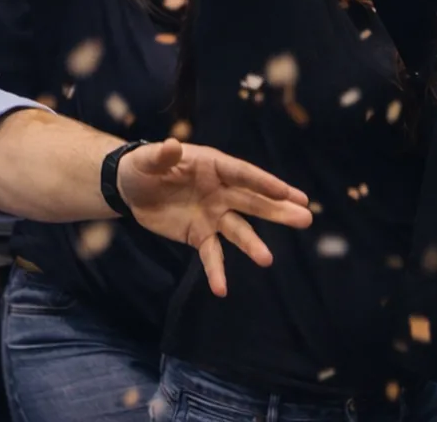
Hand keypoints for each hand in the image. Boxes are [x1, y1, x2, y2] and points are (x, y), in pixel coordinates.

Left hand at [116, 138, 312, 296]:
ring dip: (252, 245)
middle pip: (253, 201)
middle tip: (306, 218)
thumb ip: (162, 156)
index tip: (289, 193)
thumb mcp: (147, 159)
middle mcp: (220, 191)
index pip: (244, 174)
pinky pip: (211, 254)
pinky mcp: (200, 235)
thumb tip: (172, 145)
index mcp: (214, 166)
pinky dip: (216, 271)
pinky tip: (221, 289)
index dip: (265, 183)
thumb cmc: (143, 167)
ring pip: (238, 230)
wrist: (130, 189)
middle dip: (278, 210)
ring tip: (267, 260)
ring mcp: (213, 214)